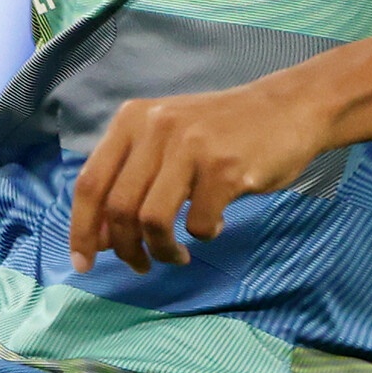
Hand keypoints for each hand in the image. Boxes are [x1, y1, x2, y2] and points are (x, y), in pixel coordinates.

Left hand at [64, 75, 333, 274]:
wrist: (290, 108)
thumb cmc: (221, 134)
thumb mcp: (165, 141)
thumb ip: (130, 180)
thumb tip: (99, 239)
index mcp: (131, 120)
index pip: (89, 183)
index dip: (81, 229)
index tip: (83, 263)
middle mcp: (155, 127)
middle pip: (118, 207)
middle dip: (124, 249)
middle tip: (140, 265)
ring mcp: (190, 146)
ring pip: (152, 220)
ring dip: (161, 250)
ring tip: (176, 254)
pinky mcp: (225, 168)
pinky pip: (198, 223)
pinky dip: (204, 235)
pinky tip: (215, 223)